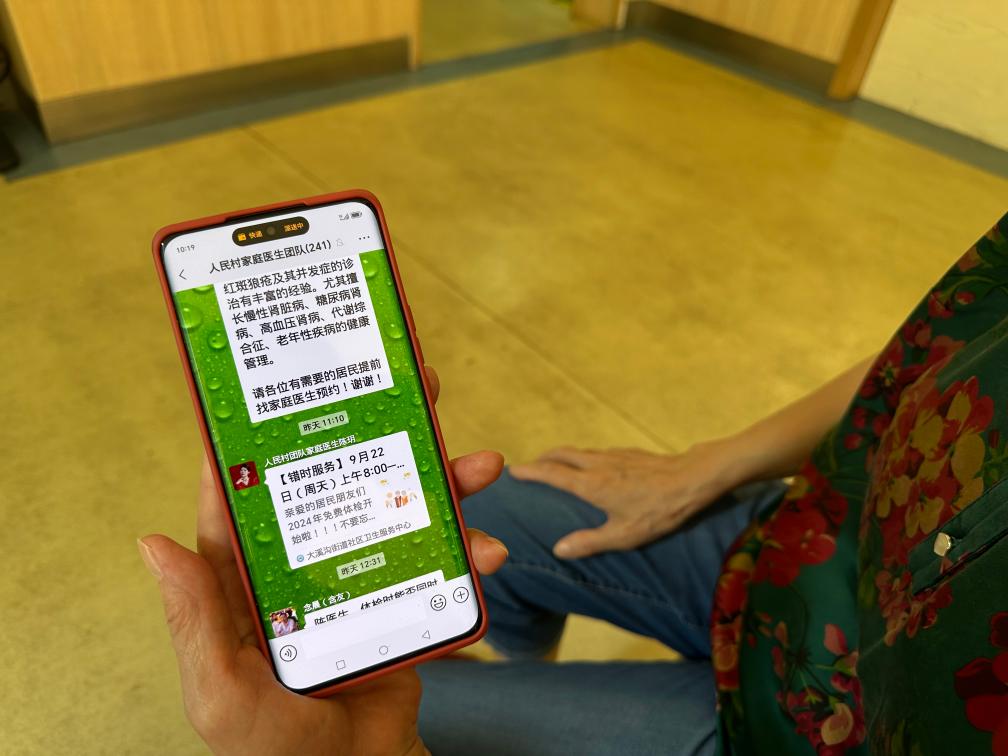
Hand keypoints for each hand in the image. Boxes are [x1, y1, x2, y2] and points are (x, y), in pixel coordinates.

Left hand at [139, 366, 506, 755]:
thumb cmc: (272, 748)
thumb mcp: (222, 691)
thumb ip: (195, 621)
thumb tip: (152, 543)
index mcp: (249, 575)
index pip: (243, 492)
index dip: (254, 438)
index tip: (276, 386)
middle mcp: (304, 561)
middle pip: (336, 476)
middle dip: (373, 429)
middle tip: (410, 386)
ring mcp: (358, 573)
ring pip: (398, 505)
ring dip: (443, 480)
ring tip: (480, 462)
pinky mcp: (403, 595)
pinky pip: (439, 557)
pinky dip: (471, 548)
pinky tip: (490, 550)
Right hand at [509, 440, 744, 559]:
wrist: (693, 479)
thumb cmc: (659, 510)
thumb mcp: (625, 534)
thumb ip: (590, 542)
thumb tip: (558, 550)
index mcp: (591, 484)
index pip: (551, 473)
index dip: (530, 471)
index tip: (513, 471)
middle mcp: (598, 464)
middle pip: (561, 454)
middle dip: (542, 458)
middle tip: (529, 467)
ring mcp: (614, 455)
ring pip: (579, 451)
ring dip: (562, 456)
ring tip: (555, 466)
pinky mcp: (630, 453)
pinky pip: (596, 452)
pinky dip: (582, 457)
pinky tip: (592, 467)